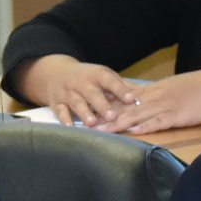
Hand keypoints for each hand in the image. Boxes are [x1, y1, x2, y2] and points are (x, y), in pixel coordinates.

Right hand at [14, 55, 139, 128]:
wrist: (56, 73)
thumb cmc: (88, 78)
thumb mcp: (103, 76)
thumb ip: (120, 87)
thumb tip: (143, 99)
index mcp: (96, 74)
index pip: (109, 80)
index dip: (120, 89)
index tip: (131, 99)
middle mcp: (81, 82)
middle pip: (92, 93)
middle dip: (102, 105)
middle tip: (113, 115)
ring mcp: (68, 92)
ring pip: (76, 102)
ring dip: (84, 113)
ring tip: (92, 123)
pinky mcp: (57, 102)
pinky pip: (60, 111)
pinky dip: (64, 119)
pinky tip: (70, 127)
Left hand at [92, 69, 200, 135]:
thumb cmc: (194, 89)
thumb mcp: (168, 89)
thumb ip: (151, 96)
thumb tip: (135, 101)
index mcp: (152, 92)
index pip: (122, 98)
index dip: (104, 105)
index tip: (87, 109)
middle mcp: (154, 98)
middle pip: (124, 108)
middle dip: (104, 117)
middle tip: (85, 124)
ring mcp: (165, 107)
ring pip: (137, 116)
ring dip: (118, 124)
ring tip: (101, 131)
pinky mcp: (177, 116)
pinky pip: (159, 122)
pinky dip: (146, 126)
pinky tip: (134, 131)